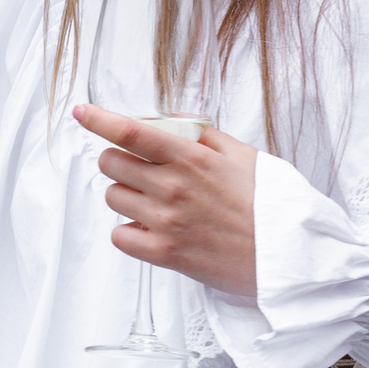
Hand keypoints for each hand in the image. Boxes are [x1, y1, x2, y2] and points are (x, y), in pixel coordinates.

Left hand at [73, 104, 257, 296]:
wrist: (287, 255)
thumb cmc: (268, 204)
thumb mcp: (243, 154)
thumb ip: (203, 134)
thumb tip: (171, 120)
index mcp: (191, 158)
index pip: (131, 131)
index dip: (99, 119)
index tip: (81, 112)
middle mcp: (173, 188)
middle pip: (110, 162)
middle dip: (118, 159)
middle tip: (140, 168)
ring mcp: (166, 222)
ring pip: (113, 197)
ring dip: (126, 195)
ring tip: (154, 201)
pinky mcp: (166, 254)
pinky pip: (120, 236)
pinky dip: (129, 231)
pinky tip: (151, 228)